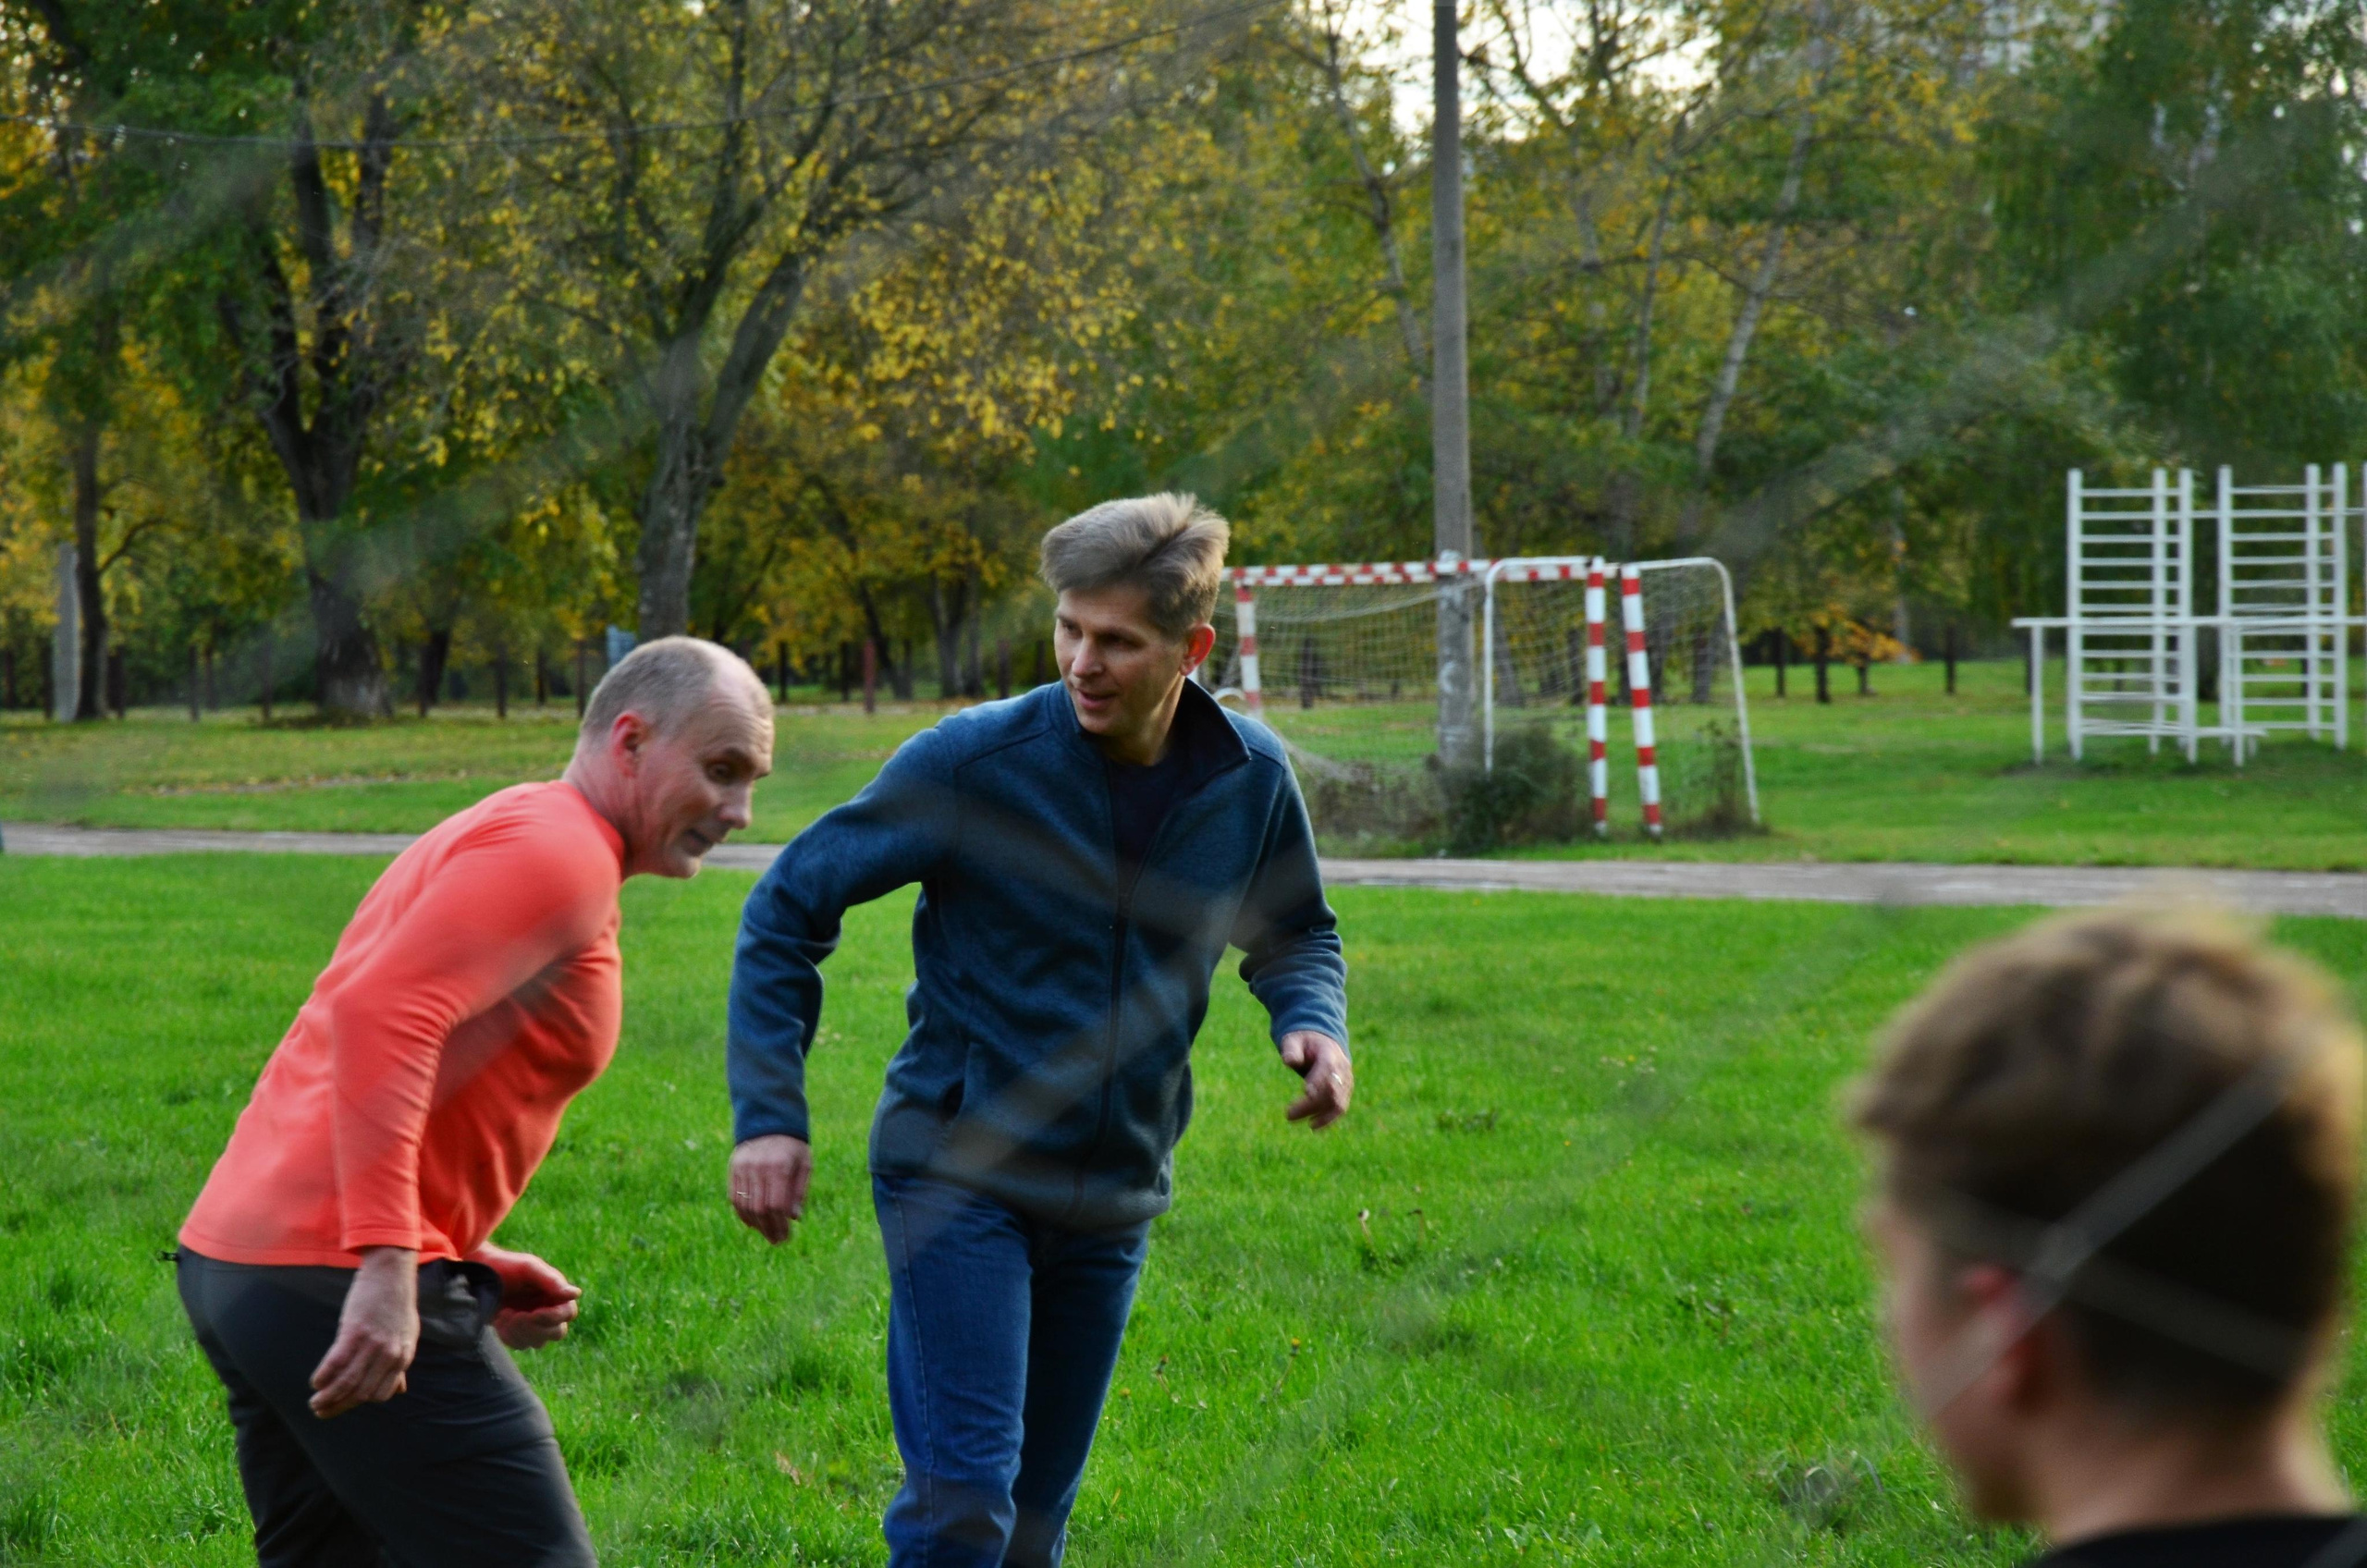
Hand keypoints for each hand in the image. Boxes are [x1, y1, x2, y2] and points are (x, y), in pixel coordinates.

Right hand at [310, 1246, 417, 1418]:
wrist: (392, 1274)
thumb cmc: (397, 1306)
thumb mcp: (408, 1336)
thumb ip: (400, 1363)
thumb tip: (399, 1390)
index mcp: (403, 1357)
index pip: (380, 1394)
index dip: (359, 1403)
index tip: (343, 1405)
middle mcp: (390, 1354)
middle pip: (361, 1392)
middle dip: (339, 1406)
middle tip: (320, 1411)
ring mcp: (373, 1343)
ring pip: (348, 1382)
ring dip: (328, 1397)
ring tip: (314, 1403)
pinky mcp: (355, 1331)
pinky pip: (337, 1362)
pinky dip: (324, 1376)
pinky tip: (315, 1382)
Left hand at [471, 1243, 582, 1350]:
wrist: (477, 1272)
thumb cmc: (505, 1265)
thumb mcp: (528, 1268)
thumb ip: (551, 1280)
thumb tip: (576, 1294)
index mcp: (555, 1292)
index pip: (568, 1313)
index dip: (553, 1317)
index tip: (533, 1313)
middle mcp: (548, 1309)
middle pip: (557, 1332)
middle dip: (536, 1328)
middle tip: (516, 1315)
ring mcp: (532, 1323)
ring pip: (539, 1342)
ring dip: (520, 1332)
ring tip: (504, 1314)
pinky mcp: (516, 1332)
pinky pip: (520, 1345)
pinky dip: (509, 1336)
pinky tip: (500, 1320)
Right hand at [730, 1134, 811, 1244]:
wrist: (769, 1119)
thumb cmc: (792, 1145)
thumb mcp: (804, 1163)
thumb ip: (799, 1190)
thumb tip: (794, 1218)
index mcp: (780, 1165)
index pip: (777, 1204)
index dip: (780, 1224)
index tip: (787, 1236)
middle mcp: (759, 1167)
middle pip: (760, 1208)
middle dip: (769, 1229)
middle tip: (778, 1241)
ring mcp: (743, 1168)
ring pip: (746, 1206)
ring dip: (756, 1225)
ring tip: (767, 1234)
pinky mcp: (733, 1168)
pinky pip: (735, 1198)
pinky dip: (743, 1214)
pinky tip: (754, 1223)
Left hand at [1280, 1031, 1352, 1129]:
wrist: (1323, 1042)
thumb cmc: (1304, 1042)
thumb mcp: (1294, 1040)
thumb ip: (1291, 1050)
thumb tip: (1288, 1061)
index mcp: (1330, 1053)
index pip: (1327, 1069)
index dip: (1318, 1081)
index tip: (1306, 1094)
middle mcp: (1342, 1068)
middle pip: (1331, 1089)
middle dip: (1311, 1104)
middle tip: (1288, 1114)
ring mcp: (1346, 1081)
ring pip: (1337, 1102)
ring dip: (1318, 1114)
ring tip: (1294, 1119)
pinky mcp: (1345, 1091)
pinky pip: (1340, 1108)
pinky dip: (1329, 1118)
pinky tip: (1313, 1126)